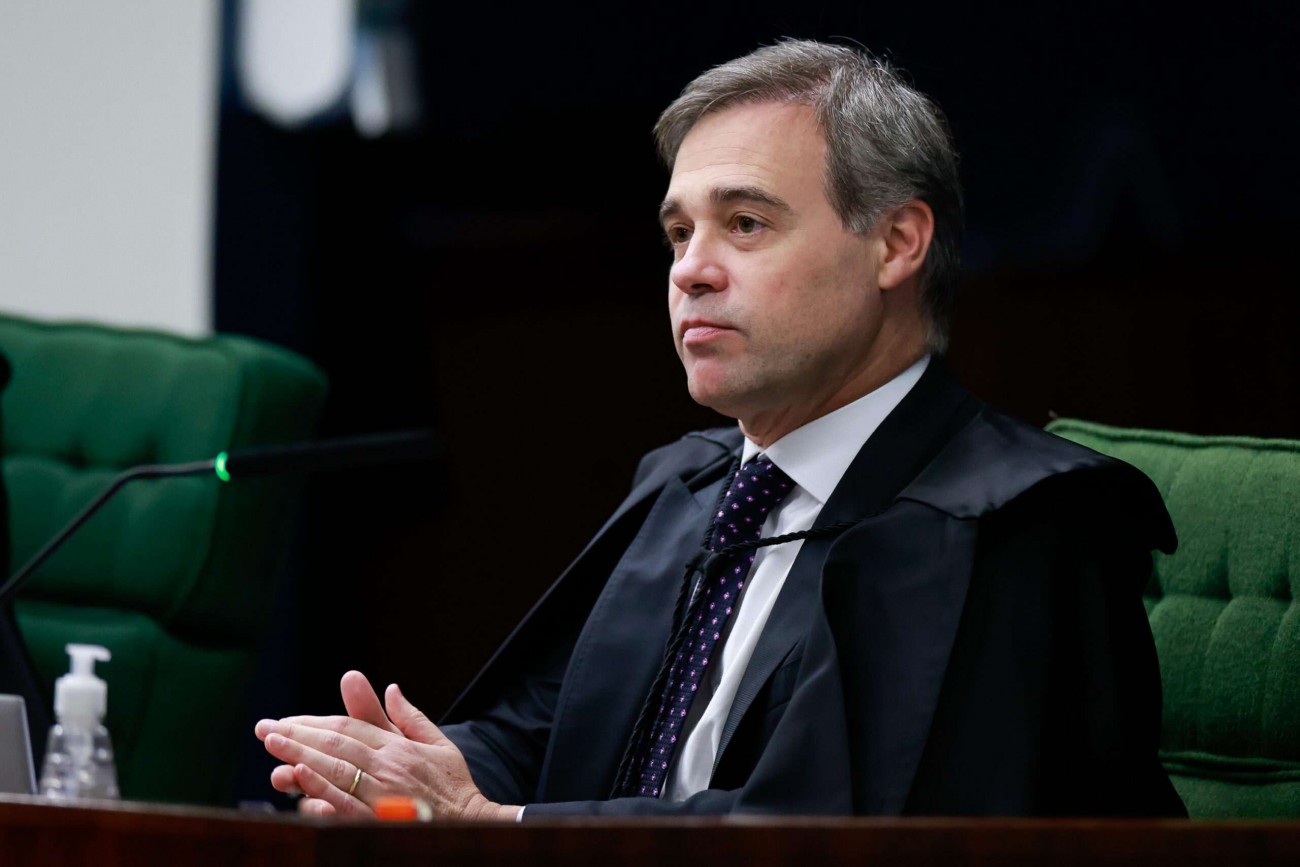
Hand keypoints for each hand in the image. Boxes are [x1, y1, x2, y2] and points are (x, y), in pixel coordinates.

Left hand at [255, 670, 518, 820]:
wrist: (471, 825)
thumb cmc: (452, 786)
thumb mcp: (438, 743)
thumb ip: (409, 717)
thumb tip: (390, 688)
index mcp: (399, 746)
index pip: (349, 726)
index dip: (314, 721)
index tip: (285, 720)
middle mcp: (389, 764)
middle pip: (336, 743)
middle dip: (297, 734)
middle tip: (265, 729)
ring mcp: (383, 792)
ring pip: (336, 768)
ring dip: (301, 754)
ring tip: (273, 746)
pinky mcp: (379, 818)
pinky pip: (345, 801)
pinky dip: (321, 787)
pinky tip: (300, 776)